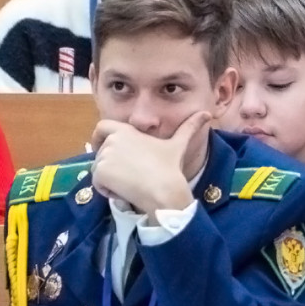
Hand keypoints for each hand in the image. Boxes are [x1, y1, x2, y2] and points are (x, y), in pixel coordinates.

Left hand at [88, 111, 209, 211]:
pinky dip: (107, 190)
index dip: (99, 137)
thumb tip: (207, 114)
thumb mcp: (178, 145)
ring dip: (109, 179)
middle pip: (101, 153)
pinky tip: (124, 192)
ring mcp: (105, 156)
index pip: (102, 126)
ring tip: (130, 185)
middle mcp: (112, 140)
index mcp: (126, 130)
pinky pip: (97, 183)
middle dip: (110, 165)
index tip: (102, 147)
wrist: (164, 190)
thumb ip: (189, 128)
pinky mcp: (101, 172)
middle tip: (127, 176)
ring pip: (98, 169)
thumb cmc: (170, 167)